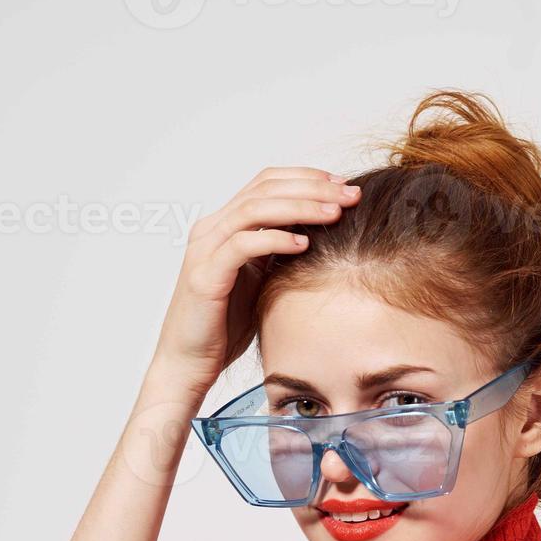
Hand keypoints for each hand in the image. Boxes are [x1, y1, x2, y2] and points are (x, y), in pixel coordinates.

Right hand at [151, 165, 359, 393]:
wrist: (190, 362)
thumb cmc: (226, 325)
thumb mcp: (261, 279)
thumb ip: (279, 252)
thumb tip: (320, 233)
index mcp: (225, 225)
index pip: (267, 182)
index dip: (307, 178)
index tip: (344, 186)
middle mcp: (212, 229)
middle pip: (264, 188)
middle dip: (313, 187)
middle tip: (351, 195)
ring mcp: (205, 250)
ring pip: (254, 209)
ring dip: (299, 207)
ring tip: (334, 214)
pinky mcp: (205, 276)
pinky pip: (241, 245)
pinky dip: (274, 239)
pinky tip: (303, 244)